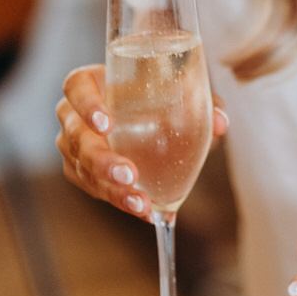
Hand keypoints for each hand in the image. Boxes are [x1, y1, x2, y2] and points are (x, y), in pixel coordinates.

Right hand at [54, 64, 227, 219]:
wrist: (147, 114)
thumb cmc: (155, 94)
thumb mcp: (178, 91)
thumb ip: (202, 102)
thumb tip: (221, 123)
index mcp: (91, 84)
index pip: (76, 88)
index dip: (86, 105)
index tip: (106, 123)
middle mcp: (74, 116)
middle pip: (76, 138)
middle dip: (101, 160)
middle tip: (129, 174)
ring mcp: (74, 147)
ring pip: (83, 170)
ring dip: (112, 190)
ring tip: (142, 204)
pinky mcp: (82, 173)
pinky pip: (95, 190)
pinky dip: (121, 201)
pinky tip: (147, 211)